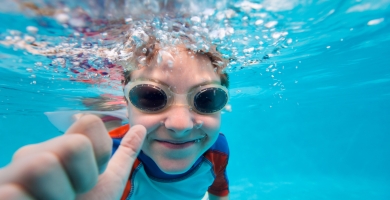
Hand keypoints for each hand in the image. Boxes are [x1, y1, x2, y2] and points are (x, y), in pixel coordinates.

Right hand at [0, 115, 145, 199]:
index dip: (100, 153)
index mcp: (60, 147)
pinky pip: (14, 193)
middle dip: (83, 177)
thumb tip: (142, 128)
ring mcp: (12, 173)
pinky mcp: (1, 193)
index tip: (91, 178)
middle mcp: (33, 153)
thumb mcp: (107, 182)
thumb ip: (124, 155)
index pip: (90, 122)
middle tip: (73, 195)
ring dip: (59, 196)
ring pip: (44, 165)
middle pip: (74, 144)